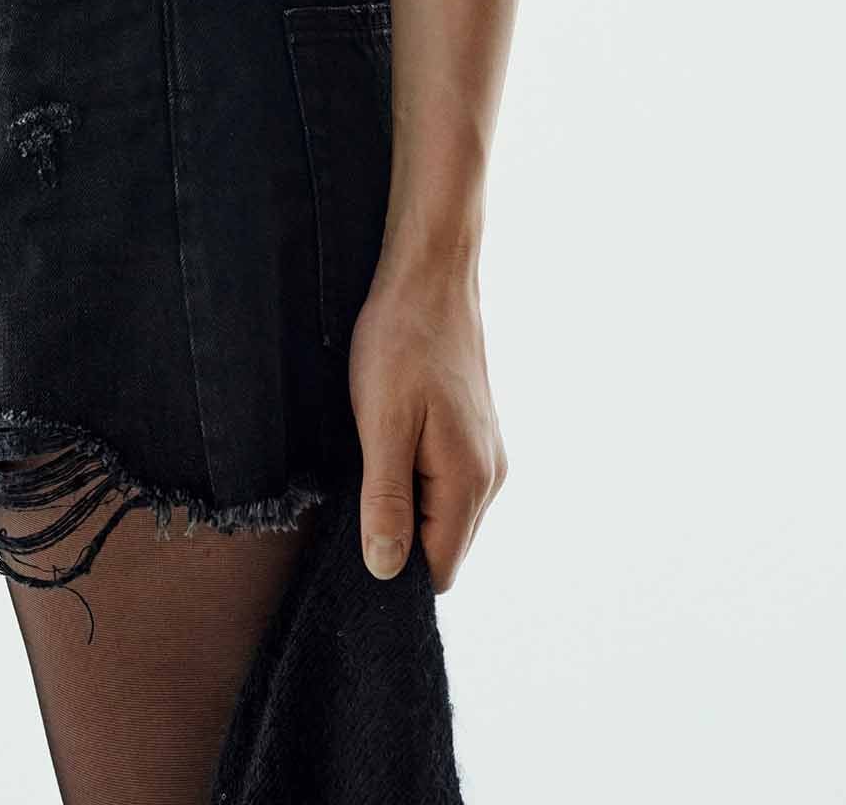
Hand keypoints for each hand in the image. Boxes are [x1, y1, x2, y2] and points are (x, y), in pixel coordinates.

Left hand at [349, 250, 507, 589]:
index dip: (394, 565)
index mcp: (470, 481)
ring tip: (372, 451)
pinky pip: (445, 482)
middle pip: (442, 545)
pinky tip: (390, 438)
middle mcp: (489, 476)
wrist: (430, 275)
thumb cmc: (401, 341)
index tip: (355, 532)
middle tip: (356, 484)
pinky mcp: (475, 434)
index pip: (438, 569)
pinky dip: (415, 476)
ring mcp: (486, 454)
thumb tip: (385, 571)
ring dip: (404, 500)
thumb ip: (386, 500)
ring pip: (442, 513)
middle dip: (398, 532)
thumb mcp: (381, 423)